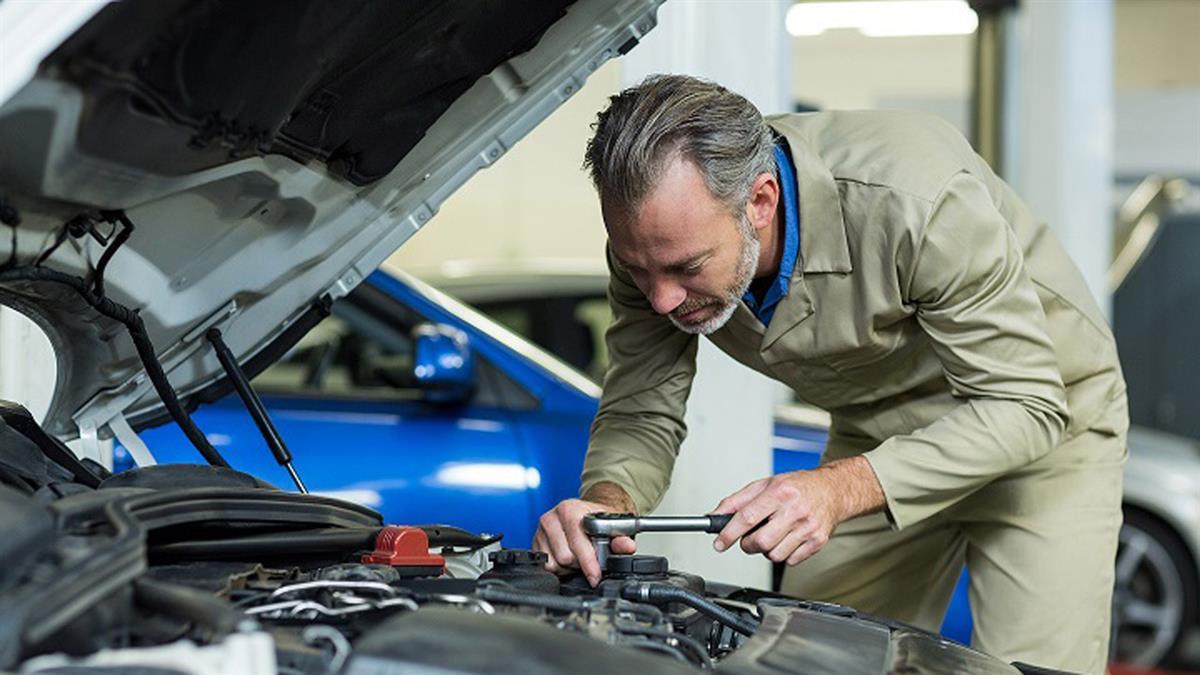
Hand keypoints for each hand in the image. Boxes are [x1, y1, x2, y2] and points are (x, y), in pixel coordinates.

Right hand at [532, 483, 637, 585]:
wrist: (587, 515)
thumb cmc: (598, 522)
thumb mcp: (613, 527)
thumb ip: (620, 538)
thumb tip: (627, 546)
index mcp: (569, 509)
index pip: (576, 542)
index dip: (589, 562)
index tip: (596, 575)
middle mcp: (551, 518)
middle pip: (565, 557)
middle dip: (580, 564)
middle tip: (589, 560)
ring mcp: (540, 531)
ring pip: (554, 564)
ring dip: (569, 567)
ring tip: (578, 557)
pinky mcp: (535, 543)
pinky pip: (546, 567)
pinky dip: (558, 567)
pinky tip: (567, 558)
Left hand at [711, 456, 883, 565]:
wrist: (832, 490)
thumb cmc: (797, 486)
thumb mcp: (764, 485)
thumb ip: (737, 501)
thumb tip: (715, 516)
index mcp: (779, 492)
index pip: (747, 517)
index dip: (729, 533)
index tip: (720, 543)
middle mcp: (795, 510)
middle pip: (760, 542)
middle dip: (748, 544)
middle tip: (749, 538)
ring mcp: (808, 528)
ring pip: (774, 555)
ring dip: (766, 550)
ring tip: (772, 534)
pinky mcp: (817, 542)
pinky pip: (790, 561)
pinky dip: (783, 554)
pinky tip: (787, 539)